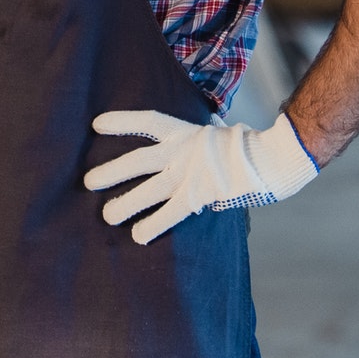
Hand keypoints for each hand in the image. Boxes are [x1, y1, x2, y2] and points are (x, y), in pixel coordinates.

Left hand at [84, 111, 318, 244]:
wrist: (270, 159)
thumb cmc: (245, 146)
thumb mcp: (217, 130)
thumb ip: (201, 133)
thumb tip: (200, 129)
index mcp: (186, 132)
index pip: (149, 122)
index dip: (123, 122)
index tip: (97, 125)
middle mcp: (182, 152)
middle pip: (139, 160)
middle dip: (113, 171)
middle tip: (88, 182)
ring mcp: (190, 174)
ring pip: (150, 190)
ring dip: (126, 203)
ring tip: (107, 216)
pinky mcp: (199, 196)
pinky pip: (171, 213)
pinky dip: (154, 224)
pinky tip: (138, 236)